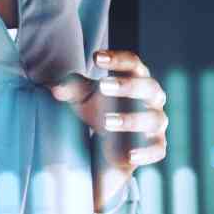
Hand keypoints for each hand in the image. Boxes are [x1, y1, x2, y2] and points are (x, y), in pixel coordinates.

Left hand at [52, 49, 168, 209]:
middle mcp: (152, 98)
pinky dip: (146, 153)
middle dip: (127, 86)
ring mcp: (157, 121)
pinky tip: (129, 156)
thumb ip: (71, 89)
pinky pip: (158, 150)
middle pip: (148, 87)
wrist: (110, 137)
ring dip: (131, 119)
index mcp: (136, 77)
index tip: (96, 57)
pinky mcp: (157, 144)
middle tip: (103, 86)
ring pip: (153, 119)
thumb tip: (56, 89)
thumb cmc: (99, 105)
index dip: (117, 59)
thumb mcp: (82, 96)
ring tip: (106, 122)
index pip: (132, 63)